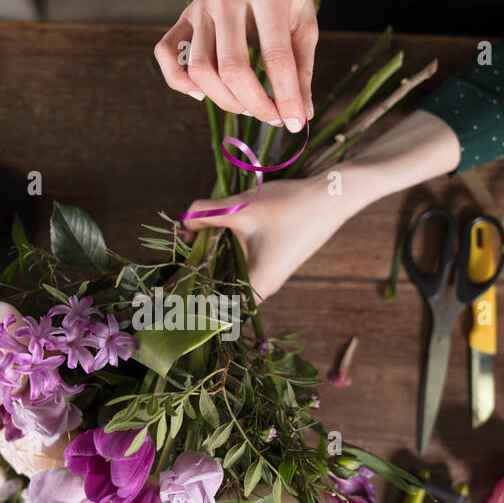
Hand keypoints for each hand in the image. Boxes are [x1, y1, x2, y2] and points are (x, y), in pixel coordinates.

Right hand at [154, 0, 316, 130]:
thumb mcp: (304, 21)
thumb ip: (303, 67)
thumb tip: (301, 114)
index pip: (275, 57)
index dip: (286, 97)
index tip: (294, 121)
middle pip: (232, 68)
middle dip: (254, 104)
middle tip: (271, 116)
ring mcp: (200, 5)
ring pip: (200, 69)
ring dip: (224, 100)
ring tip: (246, 105)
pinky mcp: (183, 16)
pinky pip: (166, 54)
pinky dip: (179, 81)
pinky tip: (202, 92)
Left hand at [180, 111, 462, 299]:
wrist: (334, 196)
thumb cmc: (290, 206)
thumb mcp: (241, 207)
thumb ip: (206, 214)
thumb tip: (182, 221)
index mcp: (256, 286)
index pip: (215, 306)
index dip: (192, 298)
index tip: (169, 289)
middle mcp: (264, 287)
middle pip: (220, 290)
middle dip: (197, 275)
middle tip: (175, 257)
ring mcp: (271, 275)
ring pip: (231, 273)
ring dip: (212, 258)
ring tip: (191, 240)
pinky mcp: (275, 261)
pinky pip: (243, 263)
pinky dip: (227, 251)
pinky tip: (215, 232)